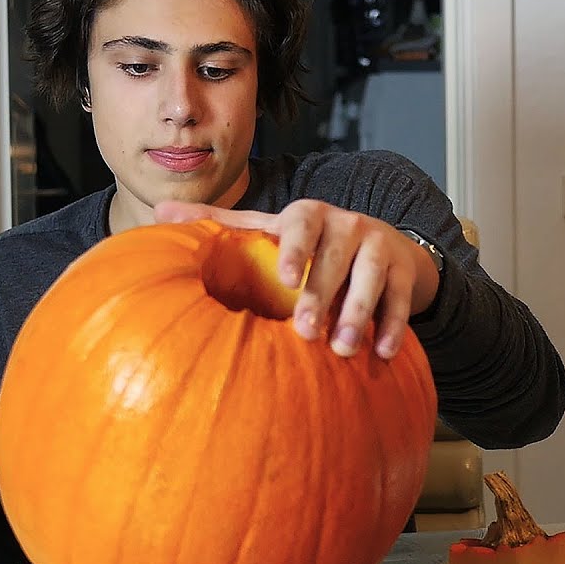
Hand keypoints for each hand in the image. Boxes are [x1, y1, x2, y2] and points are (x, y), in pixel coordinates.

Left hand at [155, 200, 440, 358]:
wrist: (383, 244)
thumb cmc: (310, 244)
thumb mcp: (269, 230)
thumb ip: (221, 225)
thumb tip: (160, 210)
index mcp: (308, 216)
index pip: (301, 226)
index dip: (294, 250)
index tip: (284, 278)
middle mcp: (347, 225)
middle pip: (336, 258)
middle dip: (322, 294)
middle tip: (306, 331)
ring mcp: (378, 247)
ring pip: (371, 279)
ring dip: (358, 314)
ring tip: (344, 349)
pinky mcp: (404, 273)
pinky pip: (400, 300)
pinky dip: (393, 326)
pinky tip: (381, 353)